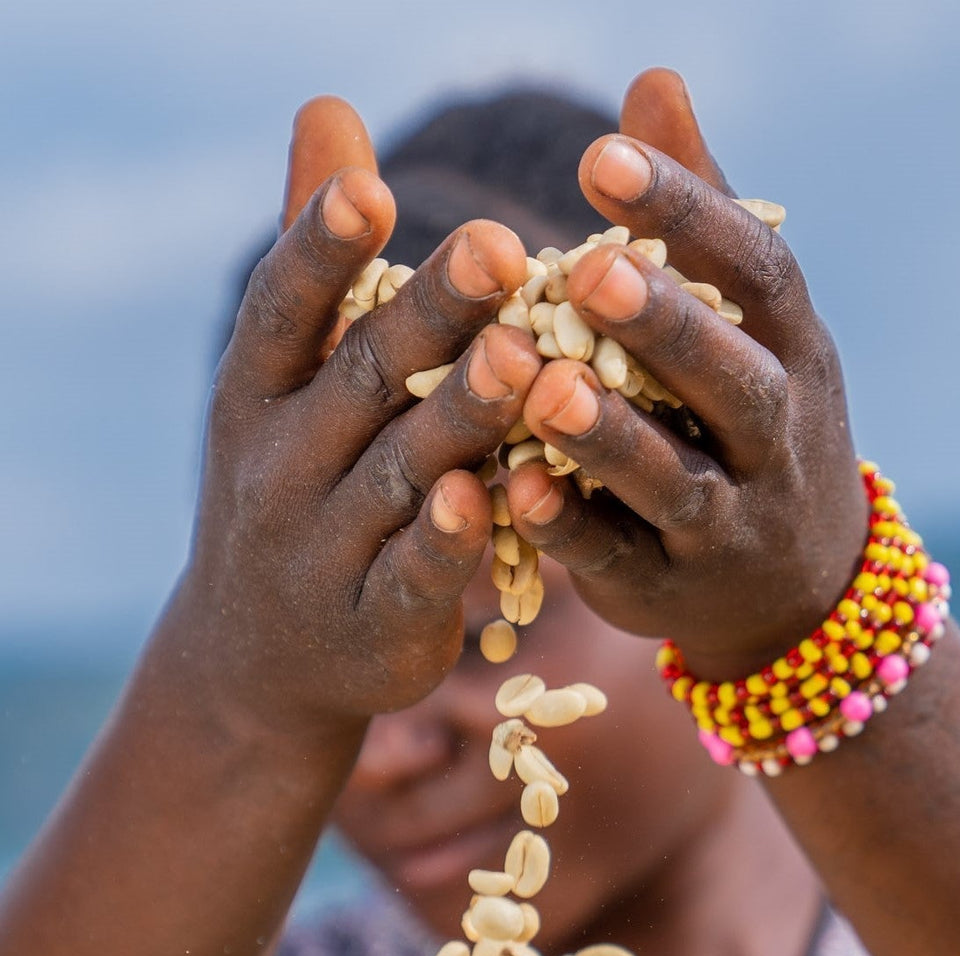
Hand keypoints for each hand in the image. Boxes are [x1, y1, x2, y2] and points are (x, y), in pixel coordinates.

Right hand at [172, 98, 539, 742]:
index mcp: (260, 396)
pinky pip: (417, 577)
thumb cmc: (294, 488)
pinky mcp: (378, 624)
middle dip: (430, 316)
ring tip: (520, 361)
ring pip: (399, 475)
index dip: (318, 250)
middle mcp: (282, 468)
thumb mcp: (283, 386)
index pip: (284, 312)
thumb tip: (332, 113)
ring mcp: (325, 551)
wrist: (261, 659)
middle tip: (501, 251)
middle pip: (362, 382)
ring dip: (458, 419)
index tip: (368, 189)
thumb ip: (320, 264)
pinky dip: (446, 541)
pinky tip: (486, 498)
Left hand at [506, 70, 866, 681]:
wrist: (795, 594)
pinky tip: (512, 489)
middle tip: (590, 268)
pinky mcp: (669, 590)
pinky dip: (570, 530)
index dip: (689, 213)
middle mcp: (774, 439)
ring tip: (548, 387)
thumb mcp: (745, 327)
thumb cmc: (747, 424)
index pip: (756, 272)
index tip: (601, 155)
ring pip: (677, 482)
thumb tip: (651, 85)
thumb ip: (697, 216)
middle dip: (667, 327)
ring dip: (615, 439)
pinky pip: (619, 562)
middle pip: (731, 381)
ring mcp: (729, 525)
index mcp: (791, 352)